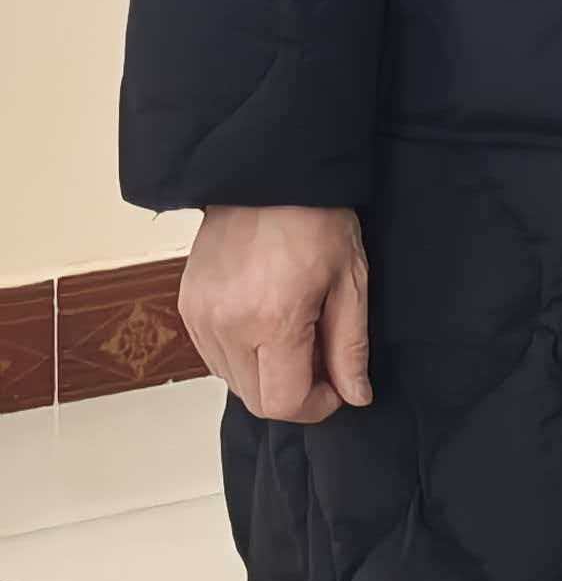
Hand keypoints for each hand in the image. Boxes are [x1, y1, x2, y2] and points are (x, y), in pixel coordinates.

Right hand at [180, 204, 369, 424]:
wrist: (268, 175)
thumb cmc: (318, 220)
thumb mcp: (351, 280)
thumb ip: (350, 346)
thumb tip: (355, 396)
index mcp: (273, 321)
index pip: (282, 402)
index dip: (315, 405)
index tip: (337, 386)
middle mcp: (227, 327)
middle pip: (254, 398)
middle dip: (292, 392)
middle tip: (321, 357)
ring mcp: (200, 318)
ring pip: (232, 381)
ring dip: (265, 375)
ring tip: (296, 334)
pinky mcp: (186, 306)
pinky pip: (213, 356)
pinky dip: (241, 355)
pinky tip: (266, 324)